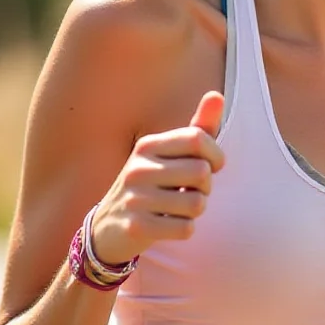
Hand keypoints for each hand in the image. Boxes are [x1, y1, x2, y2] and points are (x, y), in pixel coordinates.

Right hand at [90, 90, 225, 264]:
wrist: (108, 226)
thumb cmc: (153, 182)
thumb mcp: (172, 153)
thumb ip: (199, 127)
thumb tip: (217, 95)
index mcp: (148, 145)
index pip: (198, 138)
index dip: (216, 155)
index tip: (213, 165)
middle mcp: (138, 168)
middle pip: (202, 172)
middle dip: (206, 186)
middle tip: (191, 191)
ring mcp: (135, 199)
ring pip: (197, 204)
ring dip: (196, 210)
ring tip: (178, 208)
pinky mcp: (137, 227)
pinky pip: (185, 229)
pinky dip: (185, 229)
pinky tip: (168, 224)